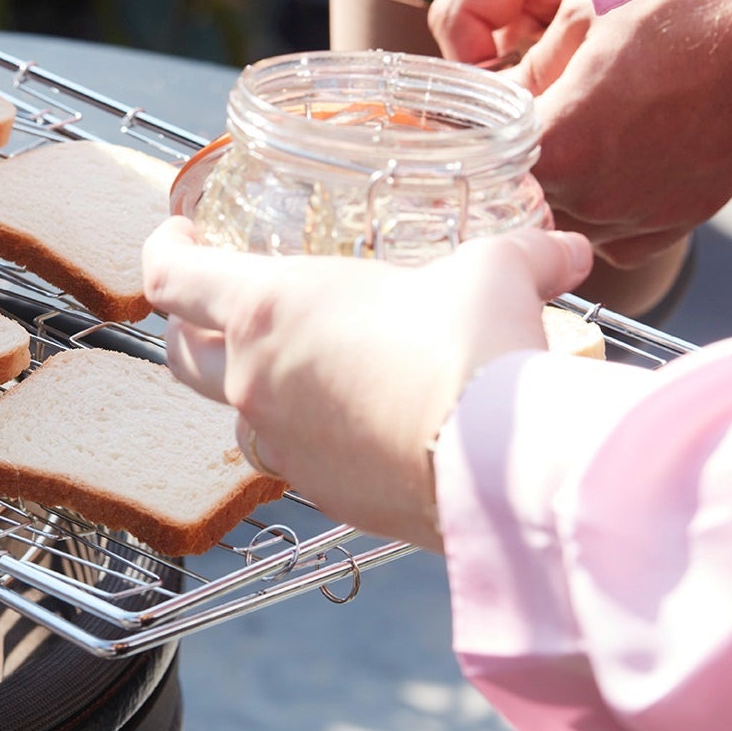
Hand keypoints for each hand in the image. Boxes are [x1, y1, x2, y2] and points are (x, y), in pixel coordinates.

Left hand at [141, 217, 591, 548]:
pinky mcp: (323, 495)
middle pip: (181, 356)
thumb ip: (525, 255)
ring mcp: (283, 447)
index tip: (180, 235)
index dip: (163, 250)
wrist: (498, 468)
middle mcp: (255, 381)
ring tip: (305, 366)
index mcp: (266, 309)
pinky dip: (313, 437)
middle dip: (191, 328)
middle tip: (220, 306)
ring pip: (239, 414)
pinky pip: (297, 460)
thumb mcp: (496, 272)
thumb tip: (568, 253)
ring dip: (257, 388)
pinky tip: (358, 421)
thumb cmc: (474, 350)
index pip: (170, 278)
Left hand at [509, 0, 731, 266]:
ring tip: (589, 144)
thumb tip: (503, 93)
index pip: (491, 163)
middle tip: (542, 129)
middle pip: (526, 200)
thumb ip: (532, 65)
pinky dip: (610, 214)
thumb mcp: (586, 14)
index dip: (488, 141)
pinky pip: (618, 237)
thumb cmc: (686, 10)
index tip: (491, 126)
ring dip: (567, 193)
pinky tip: (621, 172)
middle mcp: (592, 195)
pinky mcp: (676, 223)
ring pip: (570, 222)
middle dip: (526, 168)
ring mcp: (637, 216)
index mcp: (558, 145)